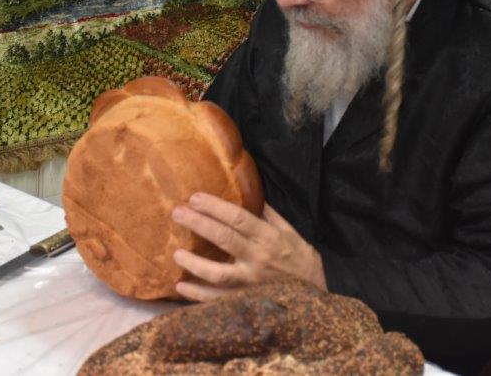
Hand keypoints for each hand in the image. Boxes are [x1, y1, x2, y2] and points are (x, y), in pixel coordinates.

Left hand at [171, 192, 326, 301]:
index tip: (195, 198)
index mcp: (268, 237)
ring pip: (219, 274)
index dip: (216, 207)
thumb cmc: (297, 253)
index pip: (239, 218)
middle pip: (225, 240)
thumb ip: (265, 212)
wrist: (315, 286)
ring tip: (175, 254)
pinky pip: (219, 299)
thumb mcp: (286, 228)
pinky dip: (198, 295)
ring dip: (195, 264)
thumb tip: (244, 191)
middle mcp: (258, 258)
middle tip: (177, 213)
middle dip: (199, 225)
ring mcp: (251, 282)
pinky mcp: (246, 299)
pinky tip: (181, 288)